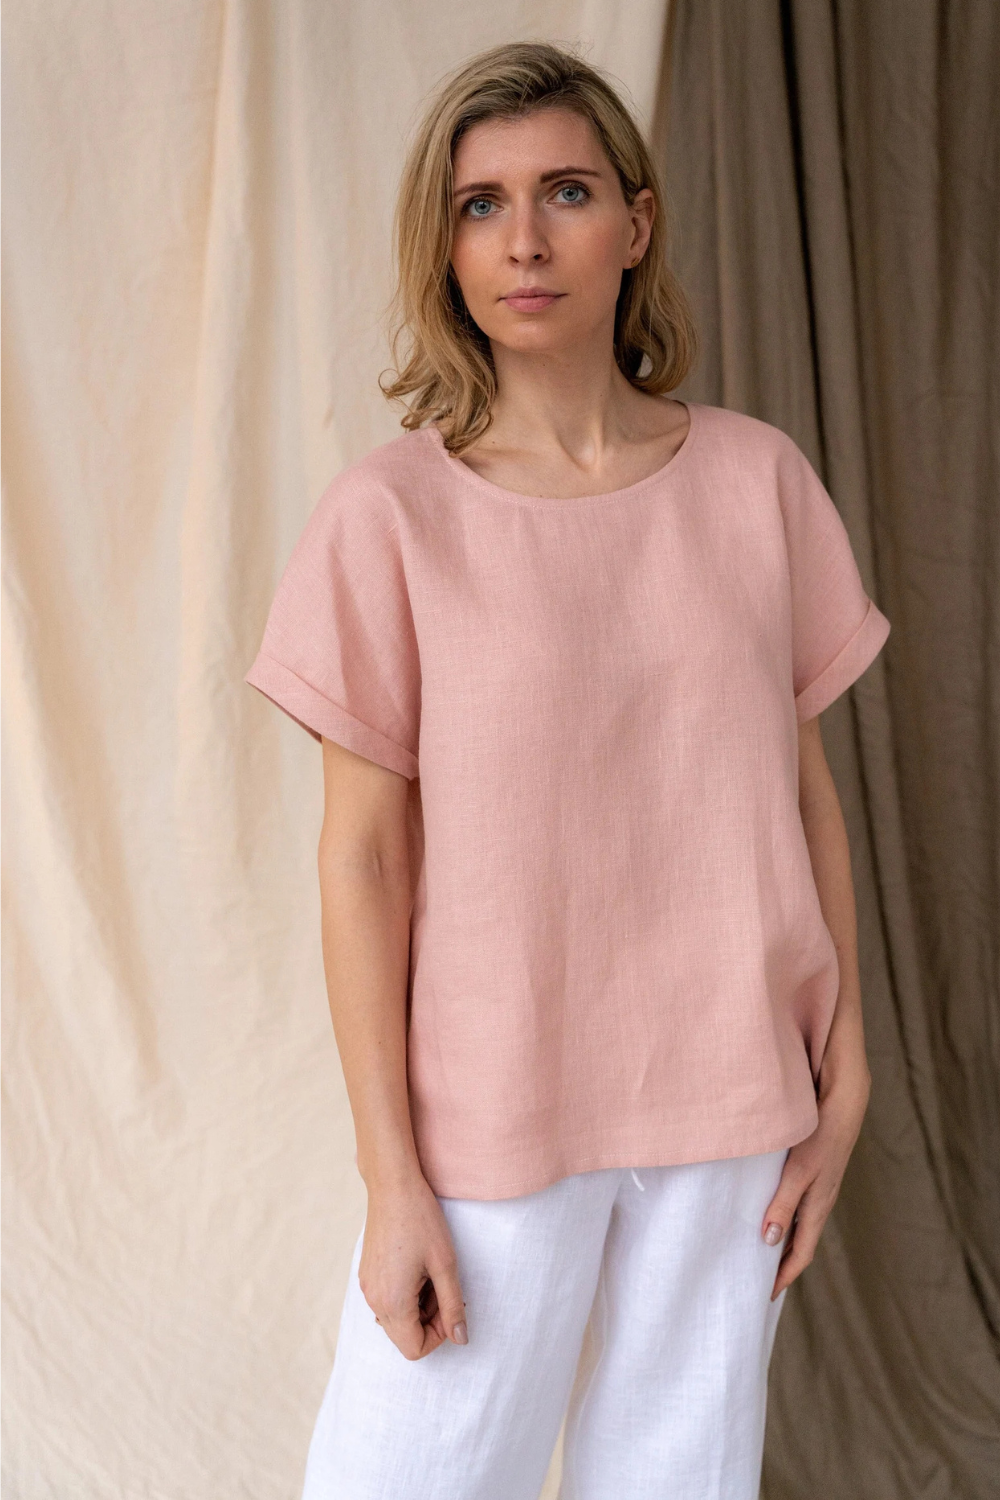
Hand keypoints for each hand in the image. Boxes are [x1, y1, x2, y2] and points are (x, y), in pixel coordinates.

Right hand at [358, 1170, 467, 1359]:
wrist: (392, 1186)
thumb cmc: (421, 1221)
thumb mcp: (445, 1264)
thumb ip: (453, 1307)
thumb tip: (460, 1339)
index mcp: (393, 1302)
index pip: (415, 1349)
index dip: (440, 1334)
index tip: (451, 1304)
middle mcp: (374, 1300)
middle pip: (405, 1336)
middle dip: (430, 1320)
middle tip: (444, 1286)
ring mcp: (367, 1287)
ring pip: (397, 1318)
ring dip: (419, 1306)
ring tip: (431, 1272)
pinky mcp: (367, 1274)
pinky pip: (388, 1300)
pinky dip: (406, 1293)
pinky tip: (416, 1265)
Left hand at [761, 1067, 870, 1299]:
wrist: (844, 1103)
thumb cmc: (821, 1137)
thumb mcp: (799, 1172)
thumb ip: (783, 1204)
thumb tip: (770, 1241)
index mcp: (818, 1207)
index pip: (801, 1253)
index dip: (784, 1276)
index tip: (766, 1295)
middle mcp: (820, 1201)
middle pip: (800, 1242)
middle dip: (782, 1263)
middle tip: (759, 1278)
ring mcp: (819, 1186)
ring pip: (799, 1223)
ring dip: (782, 1239)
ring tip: (759, 1249)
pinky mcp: (815, 1171)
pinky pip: (798, 1203)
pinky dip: (784, 1215)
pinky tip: (769, 1208)